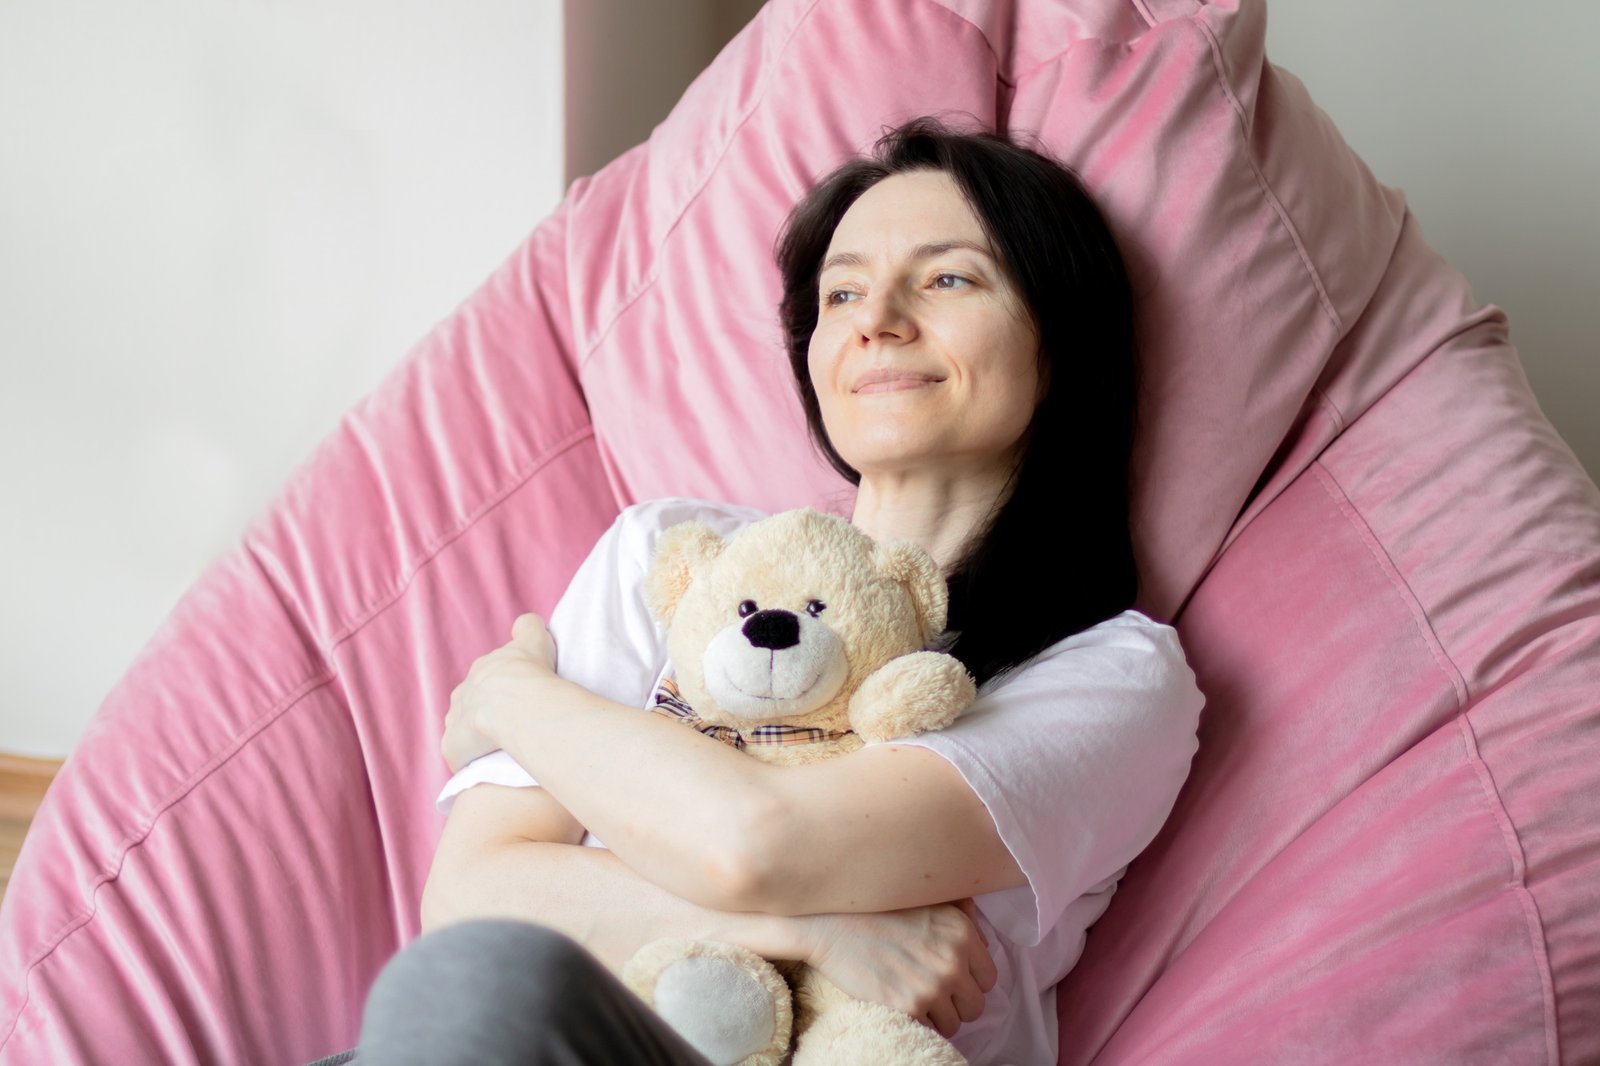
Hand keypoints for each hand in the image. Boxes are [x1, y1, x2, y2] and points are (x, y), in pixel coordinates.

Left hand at [442, 613, 560, 772]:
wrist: (517, 703)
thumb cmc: (528, 672)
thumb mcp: (533, 638)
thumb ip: (528, 627)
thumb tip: (525, 624)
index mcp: (480, 672)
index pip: (487, 679)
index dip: (502, 688)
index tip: (518, 696)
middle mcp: (462, 694)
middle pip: (470, 704)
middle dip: (485, 713)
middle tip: (512, 723)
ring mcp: (454, 722)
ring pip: (462, 731)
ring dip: (476, 737)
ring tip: (502, 746)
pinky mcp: (453, 748)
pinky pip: (459, 756)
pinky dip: (470, 760)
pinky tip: (490, 764)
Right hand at [800, 898, 996, 1039]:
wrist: (831, 924)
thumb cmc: (878, 909)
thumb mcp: (928, 899)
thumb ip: (961, 914)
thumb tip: (982, 937)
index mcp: (962, 932)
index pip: (989, 978)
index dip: (969, 982)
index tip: (951, 981)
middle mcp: (954, 959)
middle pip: (976, 1005)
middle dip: (957, 1004)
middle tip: (934, 995)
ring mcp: (932, 985)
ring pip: (954, 1023)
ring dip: (938, 1016)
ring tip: (915, 999)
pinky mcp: (908, 1006)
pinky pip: (929, 1029)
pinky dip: (918, 1021)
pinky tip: (900, 1002)